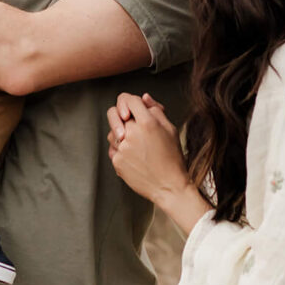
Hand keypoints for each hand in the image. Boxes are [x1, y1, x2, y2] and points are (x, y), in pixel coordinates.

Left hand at [107, 92, 206, 229]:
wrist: (169, 186)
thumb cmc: (172, 158)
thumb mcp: (170, 129)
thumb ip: (155, 110)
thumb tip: (144, 98)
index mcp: (148, 123)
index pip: (129, 99)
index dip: (130, 101)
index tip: (132, 109)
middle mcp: (132, 133)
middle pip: (114, 112)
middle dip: (119, 114)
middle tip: (126, 120)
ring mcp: (122, 148)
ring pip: (112, 132)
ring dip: (120, 134)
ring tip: (138, 146)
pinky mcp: (117, 161)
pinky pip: (113, 149)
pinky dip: (120, 150)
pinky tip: (135, 157)